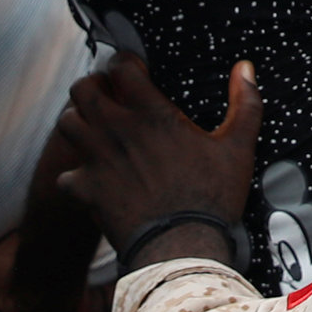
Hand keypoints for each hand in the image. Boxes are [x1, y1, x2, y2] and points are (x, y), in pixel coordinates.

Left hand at [51, 54, 261, 257]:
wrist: (182, 247)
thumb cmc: (211, 198)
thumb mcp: (238, 147)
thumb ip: (244, 104)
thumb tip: (246, 70)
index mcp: (152, 115)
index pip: (119, 67)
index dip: (124, 63)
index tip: (133, 71)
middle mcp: (118, 131)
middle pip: (83, 88)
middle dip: (94, 86)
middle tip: (109, 96)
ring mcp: (98, 160)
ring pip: (67, 123)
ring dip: (79, 122)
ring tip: (96, 130)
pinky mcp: (87, 190)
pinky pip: (65, 175)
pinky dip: (75, 177)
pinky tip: (93, 180)